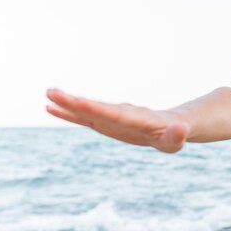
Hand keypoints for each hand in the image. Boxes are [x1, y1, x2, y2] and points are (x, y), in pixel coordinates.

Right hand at [45, 88, 188, 152]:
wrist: (171, 124)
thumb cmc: (175, 134)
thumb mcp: (178, 138)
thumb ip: (178, 135)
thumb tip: (182, 129)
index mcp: (135, 118)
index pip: (113, 113)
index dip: (95, 108)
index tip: (77, 102)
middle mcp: (120, 114)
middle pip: (95, 107)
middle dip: (74, 101)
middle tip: (52, 92)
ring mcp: (111, 117)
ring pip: (86, 110)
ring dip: (67, 103)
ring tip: (47, 95)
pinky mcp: (106, 122)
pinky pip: (84, 117)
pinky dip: (68, 113)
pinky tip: (50, 109)